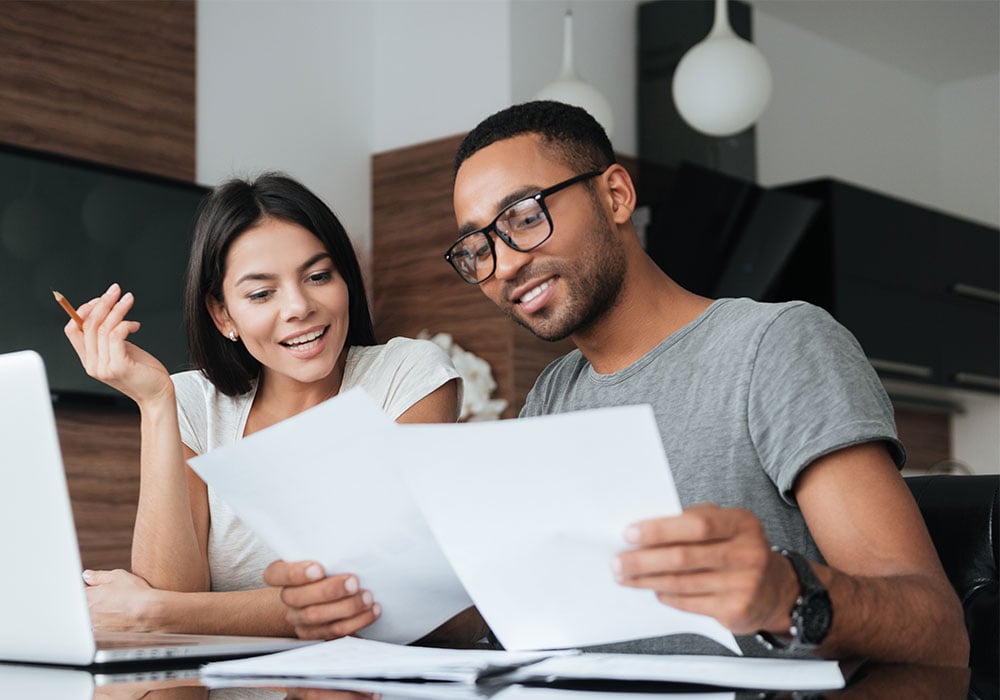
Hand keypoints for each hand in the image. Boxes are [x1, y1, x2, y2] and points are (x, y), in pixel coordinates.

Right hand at [63, 283, 171, 405]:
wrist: (158, 395)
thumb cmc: (144, 372)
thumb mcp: (122, 351)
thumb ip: (110, 338)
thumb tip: (106, 312)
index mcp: (89, 360)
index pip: (72, 330)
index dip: (83, 311)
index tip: (100, 299)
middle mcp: (92, 364)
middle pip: (87, 325)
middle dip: (102, 303)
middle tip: (115, 290)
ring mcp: (104, 367)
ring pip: (103, 328)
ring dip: (117, 309)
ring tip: (128, 299)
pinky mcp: (118, 366)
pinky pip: (116, 336)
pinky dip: (125, 324)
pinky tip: (135, 325)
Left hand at [83, 568, 162, 631]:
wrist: (151, 614)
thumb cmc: (136, 595)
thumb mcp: (117, 576)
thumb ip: (98, 576)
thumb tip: (87, 576)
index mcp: (87, 597)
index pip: (77, 592)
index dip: (88, 589)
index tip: (96, 587)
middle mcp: (87, 613)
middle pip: (83, 606)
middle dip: (93, 601)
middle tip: (110, 597)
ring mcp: (94, 626)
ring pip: (91, 618)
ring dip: (100, 613)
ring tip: (117, 608)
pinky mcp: (103, 636)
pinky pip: (100, 628)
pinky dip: (107, 623)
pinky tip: (120, 618)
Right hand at [263, 560, 379, 639]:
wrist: (326, 593)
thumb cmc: (329, 565)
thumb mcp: (324, 554)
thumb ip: (327, 549)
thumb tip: (350, 533)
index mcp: (282, 574)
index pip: (274, 575)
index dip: (294, 573)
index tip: (319, 569)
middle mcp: (288, 598)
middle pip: (298, 598)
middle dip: (330, 591)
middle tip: (354, 582)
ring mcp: (299, 619)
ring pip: (317, 617)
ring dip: (347, 608)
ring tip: (367, 597)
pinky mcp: (316, 634)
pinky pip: (334, 633)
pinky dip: (356, 622)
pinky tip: (371, 611)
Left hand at [613, 503, 798, 634]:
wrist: (777, 590)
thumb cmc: (738, 550)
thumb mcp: (726, 526)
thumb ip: (692, 522)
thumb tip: (644, 531)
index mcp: (742, 523)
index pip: (697, 524)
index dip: (660, 529)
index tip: (630, 533)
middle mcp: (748, 553)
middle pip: (684, 557)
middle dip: (643, 560)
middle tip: (618, 561)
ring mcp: (744, 584)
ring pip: (681, 582)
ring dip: (647, 580)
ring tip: (625, 576)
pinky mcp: (736, 610)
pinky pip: (689, 602)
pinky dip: (667, 596)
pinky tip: (654, 590)